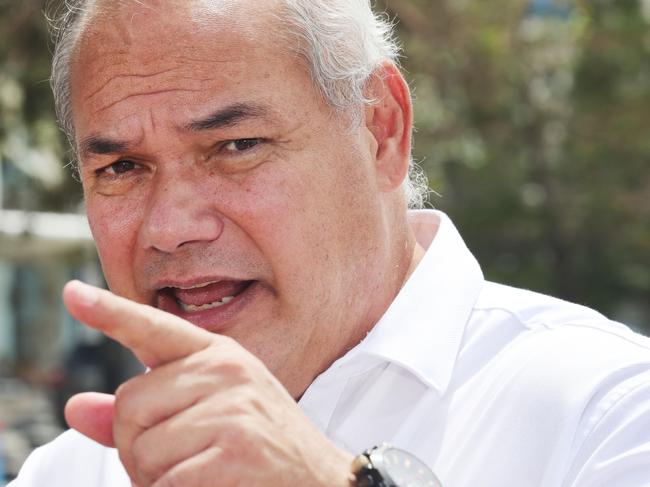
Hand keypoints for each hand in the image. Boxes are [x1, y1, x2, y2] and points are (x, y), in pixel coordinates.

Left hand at [62, 280, 353, 486]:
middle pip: (129, 404)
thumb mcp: (210, 416)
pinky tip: (215, 485)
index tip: (73, 294)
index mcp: (220, 357)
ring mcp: (232, 409)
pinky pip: (165, 482)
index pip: (155, 329)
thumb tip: (74, 406)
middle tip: (185, 459)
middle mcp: (226, 372)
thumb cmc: (262, 449)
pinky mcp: (234, 451)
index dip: (110, 312)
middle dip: (140, 445)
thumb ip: (144, 412)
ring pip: (142, 448)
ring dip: (158, 477)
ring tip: (205, 473)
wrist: (321, 482)